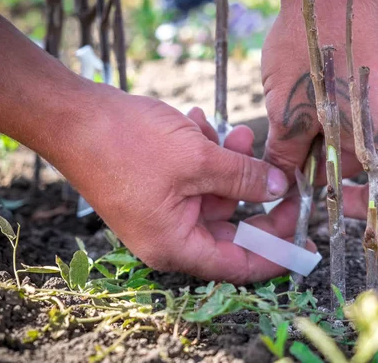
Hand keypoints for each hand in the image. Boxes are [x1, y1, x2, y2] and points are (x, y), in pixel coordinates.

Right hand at [60, 90, 313, 282]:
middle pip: (231, 228)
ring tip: (236, 133)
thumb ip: (243, 177)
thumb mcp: (198, 159)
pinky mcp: (158, 186)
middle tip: (285, 176)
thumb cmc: (126, 142)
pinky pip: (196, 178)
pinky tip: (200, 124)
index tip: (306, 243)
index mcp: (175, 244)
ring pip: (216, 195)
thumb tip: (278, 188)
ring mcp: (162, 210)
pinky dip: (207, 154)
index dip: (276, 254)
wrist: (71, 113)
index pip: (238, 263)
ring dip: (231, 164)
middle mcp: (169, 234)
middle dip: (257, 195)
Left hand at [262, 0, 377, 218]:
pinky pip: (375, 101)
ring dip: (337, 130)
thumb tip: (282, 182)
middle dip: (334, 160)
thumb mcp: (286, 110)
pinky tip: (323, 81)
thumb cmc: (309, 48)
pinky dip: (349, 105)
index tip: (335, 200)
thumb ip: (286, 156)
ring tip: (306, 103)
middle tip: (296, 143)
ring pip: (369, 130)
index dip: (369, 208)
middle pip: (372, 161)